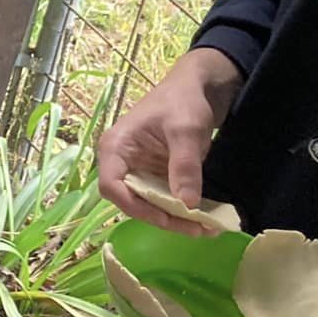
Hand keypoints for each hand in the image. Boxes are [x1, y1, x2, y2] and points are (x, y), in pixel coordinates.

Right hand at [96, 48, 243, 235]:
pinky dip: (182, 210)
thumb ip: (184, 167)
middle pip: (132, 201)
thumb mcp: (185, 132)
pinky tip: (204, 217)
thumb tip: (187, 205)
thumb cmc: (183, 101)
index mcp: (116, 148)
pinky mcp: (156, 174)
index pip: (111, 186)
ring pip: (149, 204)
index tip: (166, 216)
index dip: (134, 206)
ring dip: (175, 219)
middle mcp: (122, 163)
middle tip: (197, 229)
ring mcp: (140, 170)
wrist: (198, 87)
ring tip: (206, 228)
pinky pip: (164, 198)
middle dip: (162, 218)